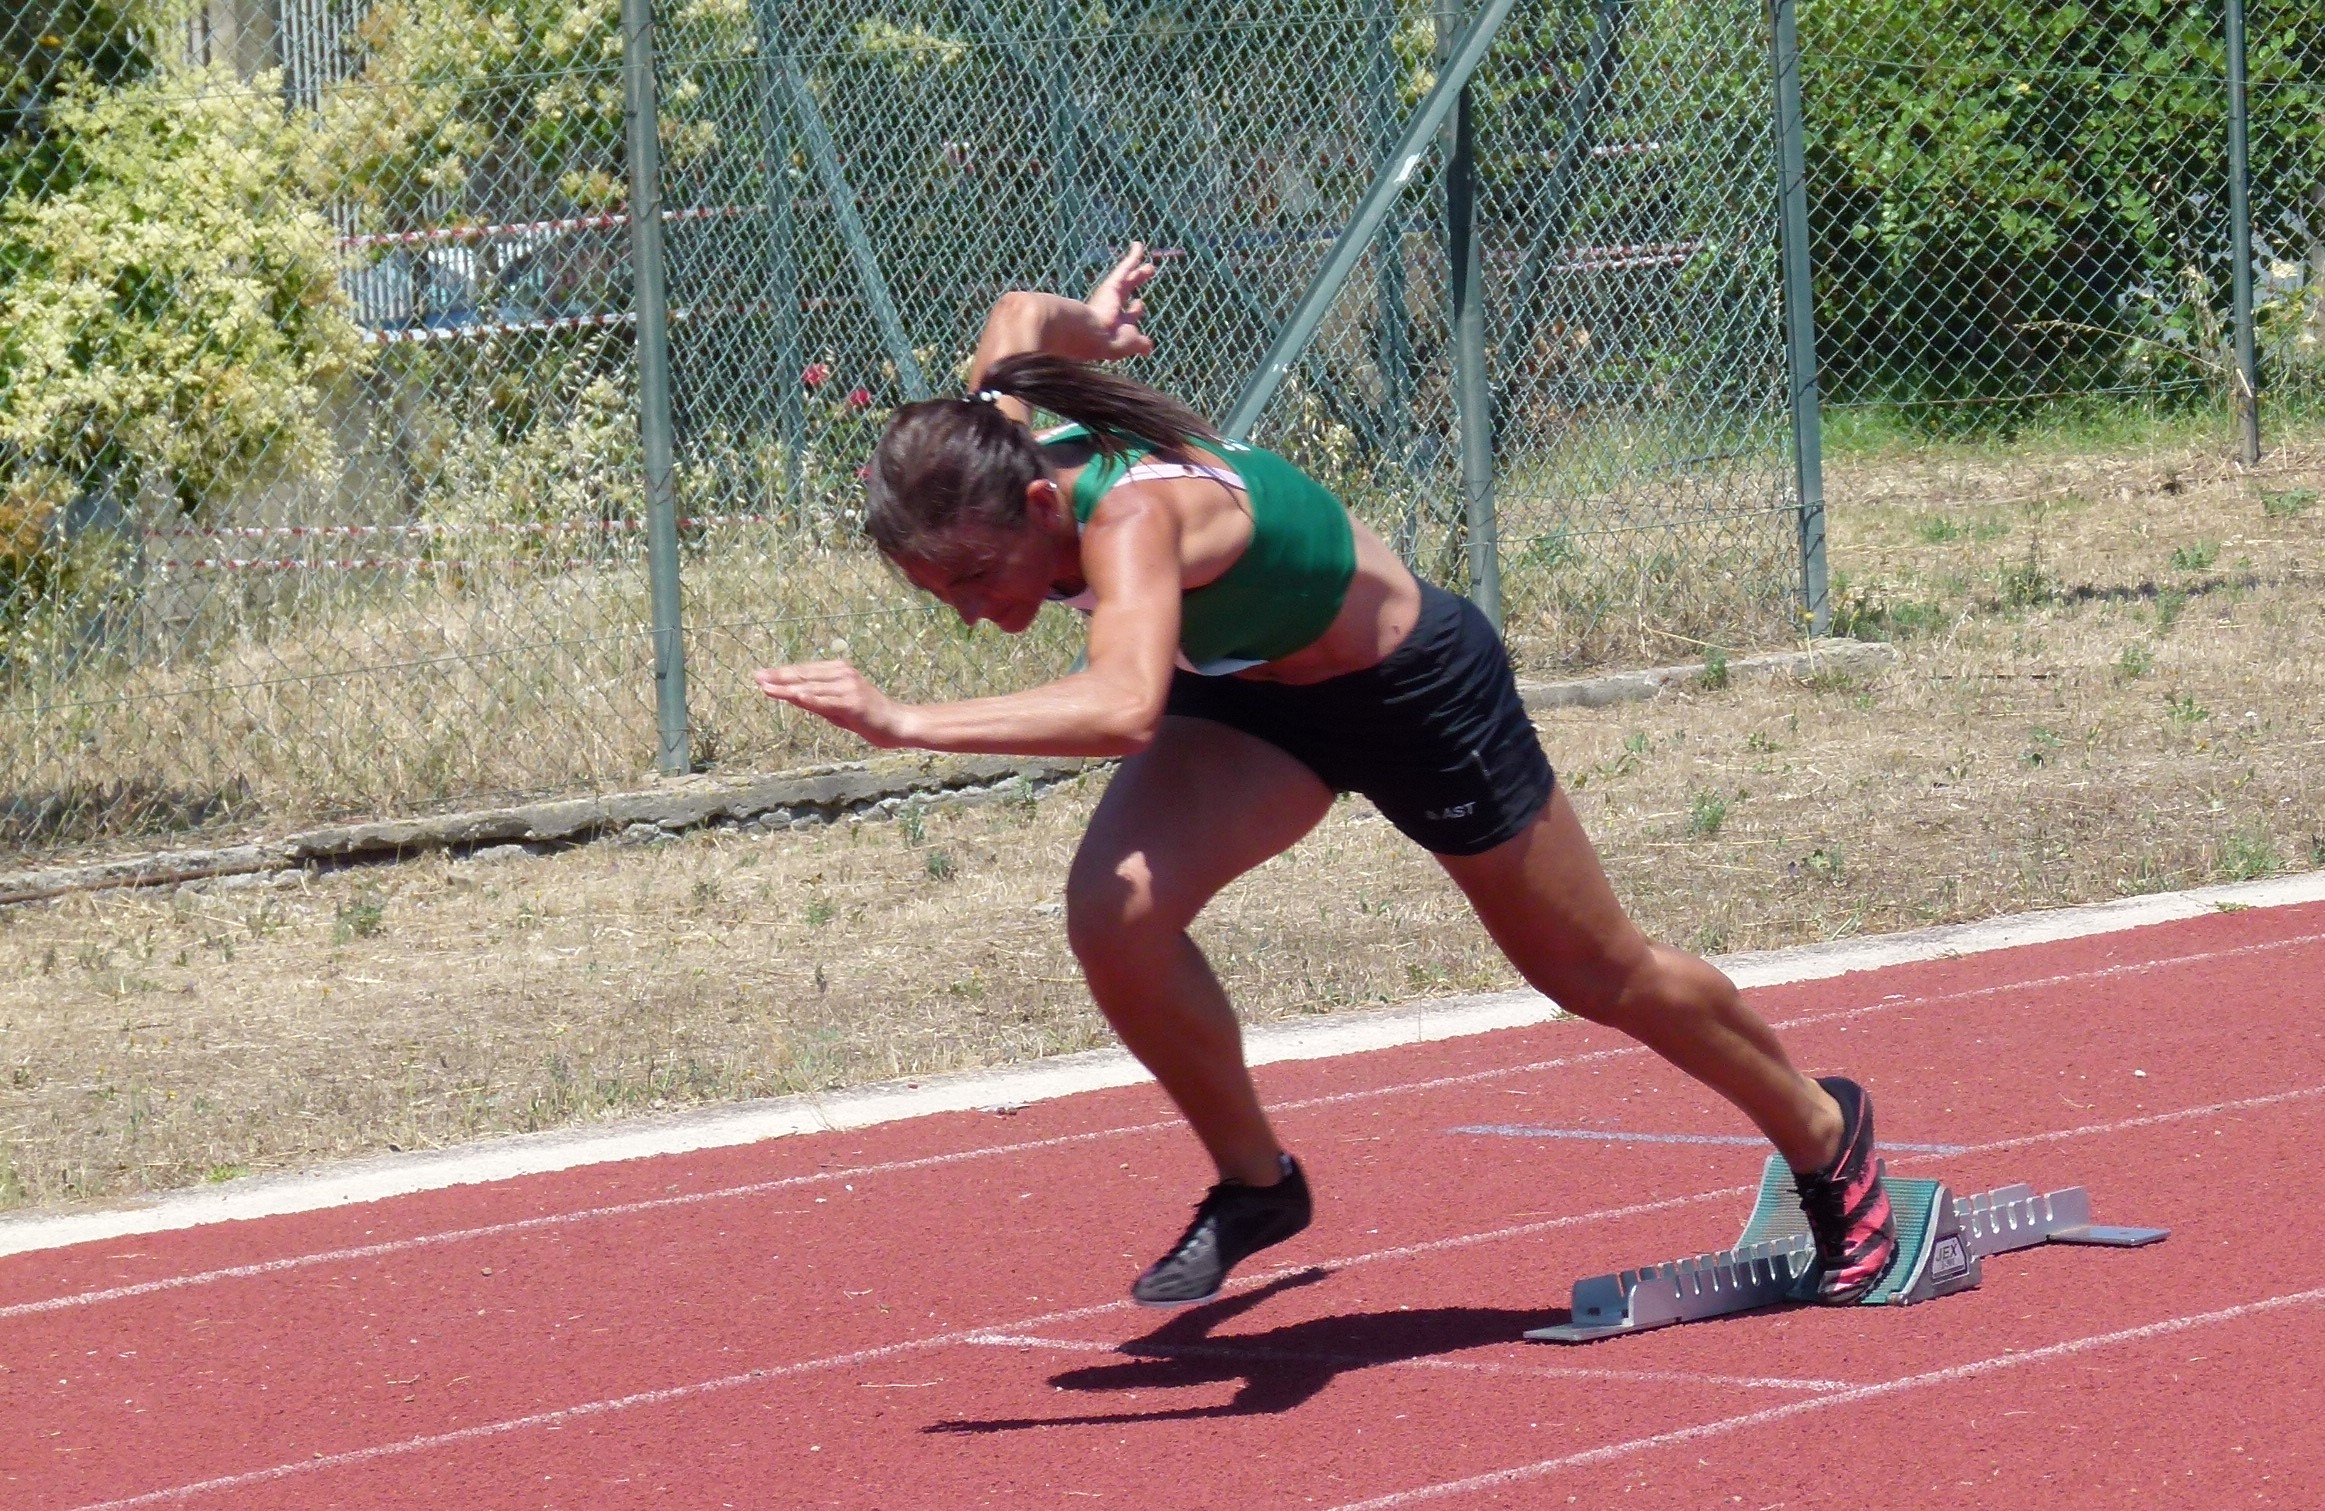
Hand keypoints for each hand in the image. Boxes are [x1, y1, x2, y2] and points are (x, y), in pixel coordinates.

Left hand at [753, 661, 917, 747]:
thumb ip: (815, 700)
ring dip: (787, 688)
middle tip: (757, 677)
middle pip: (804, 675)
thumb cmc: (866, 718)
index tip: (762, 676)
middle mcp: (843, 674)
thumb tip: (790, 695)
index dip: (782, 673)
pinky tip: (794, 696)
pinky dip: (809, 698)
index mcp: (839, 671)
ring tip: (767, 687)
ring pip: (811, 687)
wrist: (896, 724)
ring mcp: (848, 686)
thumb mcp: (836, 708)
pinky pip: (826, 700)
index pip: (805, 671)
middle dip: (779, 677)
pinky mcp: (853, 701)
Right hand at [1082, 241, 1156, 359]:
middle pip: (1127, 292)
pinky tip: (1139, 244)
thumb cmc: (1110, 342)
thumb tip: (1149, 348)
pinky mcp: (1112, 284)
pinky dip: (1133, 256)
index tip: (1140, 304)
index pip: (1127, 315)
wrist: (1090, 332)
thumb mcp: (1130, 344)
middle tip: (1146, 274)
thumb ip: (1140, 344)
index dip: (1135, 311)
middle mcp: (1112, 309)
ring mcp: (1111, 296)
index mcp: (1116, 325)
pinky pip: (1125, 267)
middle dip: (1136, 283)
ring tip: (1149, 264)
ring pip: (1128, 278)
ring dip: (1139, 270)